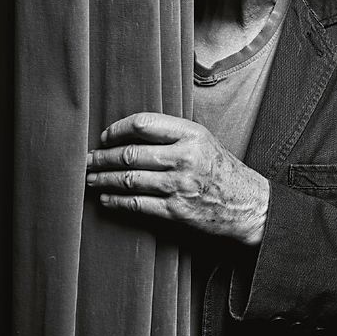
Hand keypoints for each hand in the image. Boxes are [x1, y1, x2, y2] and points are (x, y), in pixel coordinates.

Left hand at [85, 112, 268, 245]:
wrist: (249, 205)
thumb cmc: (223, 171)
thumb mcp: (204, 141)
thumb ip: (173, 134)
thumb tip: (131, 133)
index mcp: (191, 134)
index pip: (144, 124)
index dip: (117, 130)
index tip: (105, 137)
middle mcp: (185, 158)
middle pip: (130, 154)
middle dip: (102, 158)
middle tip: (87, 160)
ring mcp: (179, 186)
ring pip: (129, 180)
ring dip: (103, 179)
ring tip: (90, 179)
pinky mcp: (176, 211)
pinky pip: (136, 204)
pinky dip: (116, 201)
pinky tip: (106, 199)